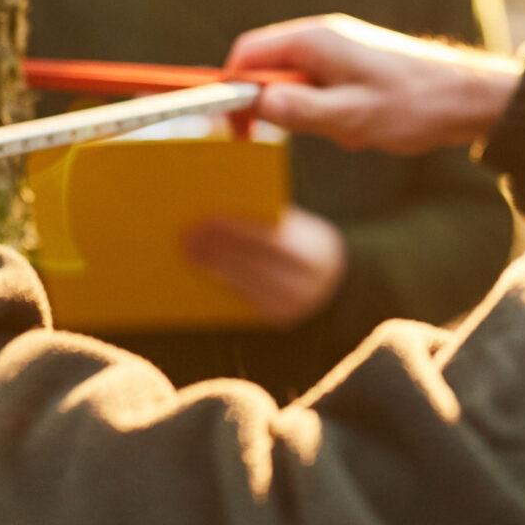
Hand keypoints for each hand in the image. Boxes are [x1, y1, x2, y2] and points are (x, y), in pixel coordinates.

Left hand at [181, 207, 346, 327]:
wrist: (336, 278)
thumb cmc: (305, 241)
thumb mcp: (298, 226)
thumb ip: (269, 218)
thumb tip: (224, 205)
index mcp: (314, 253)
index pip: (270, 239)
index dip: (236, 228)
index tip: (205, 217)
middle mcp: (308, 284)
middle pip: (254, 264)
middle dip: (218, 250)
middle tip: (187, 237)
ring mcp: (295, 306)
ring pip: (246, 285)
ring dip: (214, 268)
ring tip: (190, 252)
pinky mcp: (280, 319)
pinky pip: (246, 299)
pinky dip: (224, 283)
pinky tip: (206, 269)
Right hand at [226, 14, 521, 155]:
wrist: (468, 96)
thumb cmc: (415, 104)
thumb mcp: (353, 117)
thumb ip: (302, 110)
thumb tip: (257, 103)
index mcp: (314, 40)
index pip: (247, 53)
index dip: (232, 89)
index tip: (236, 127)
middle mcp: (321, 36)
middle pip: (267, 68)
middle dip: (280, 108)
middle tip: (312, 132)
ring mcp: (337, 49)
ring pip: (295, 84)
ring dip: (311, 115)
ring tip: (351, 131)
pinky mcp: (351, 65)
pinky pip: (321, 90)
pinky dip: (331, 115)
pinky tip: (363, 128)